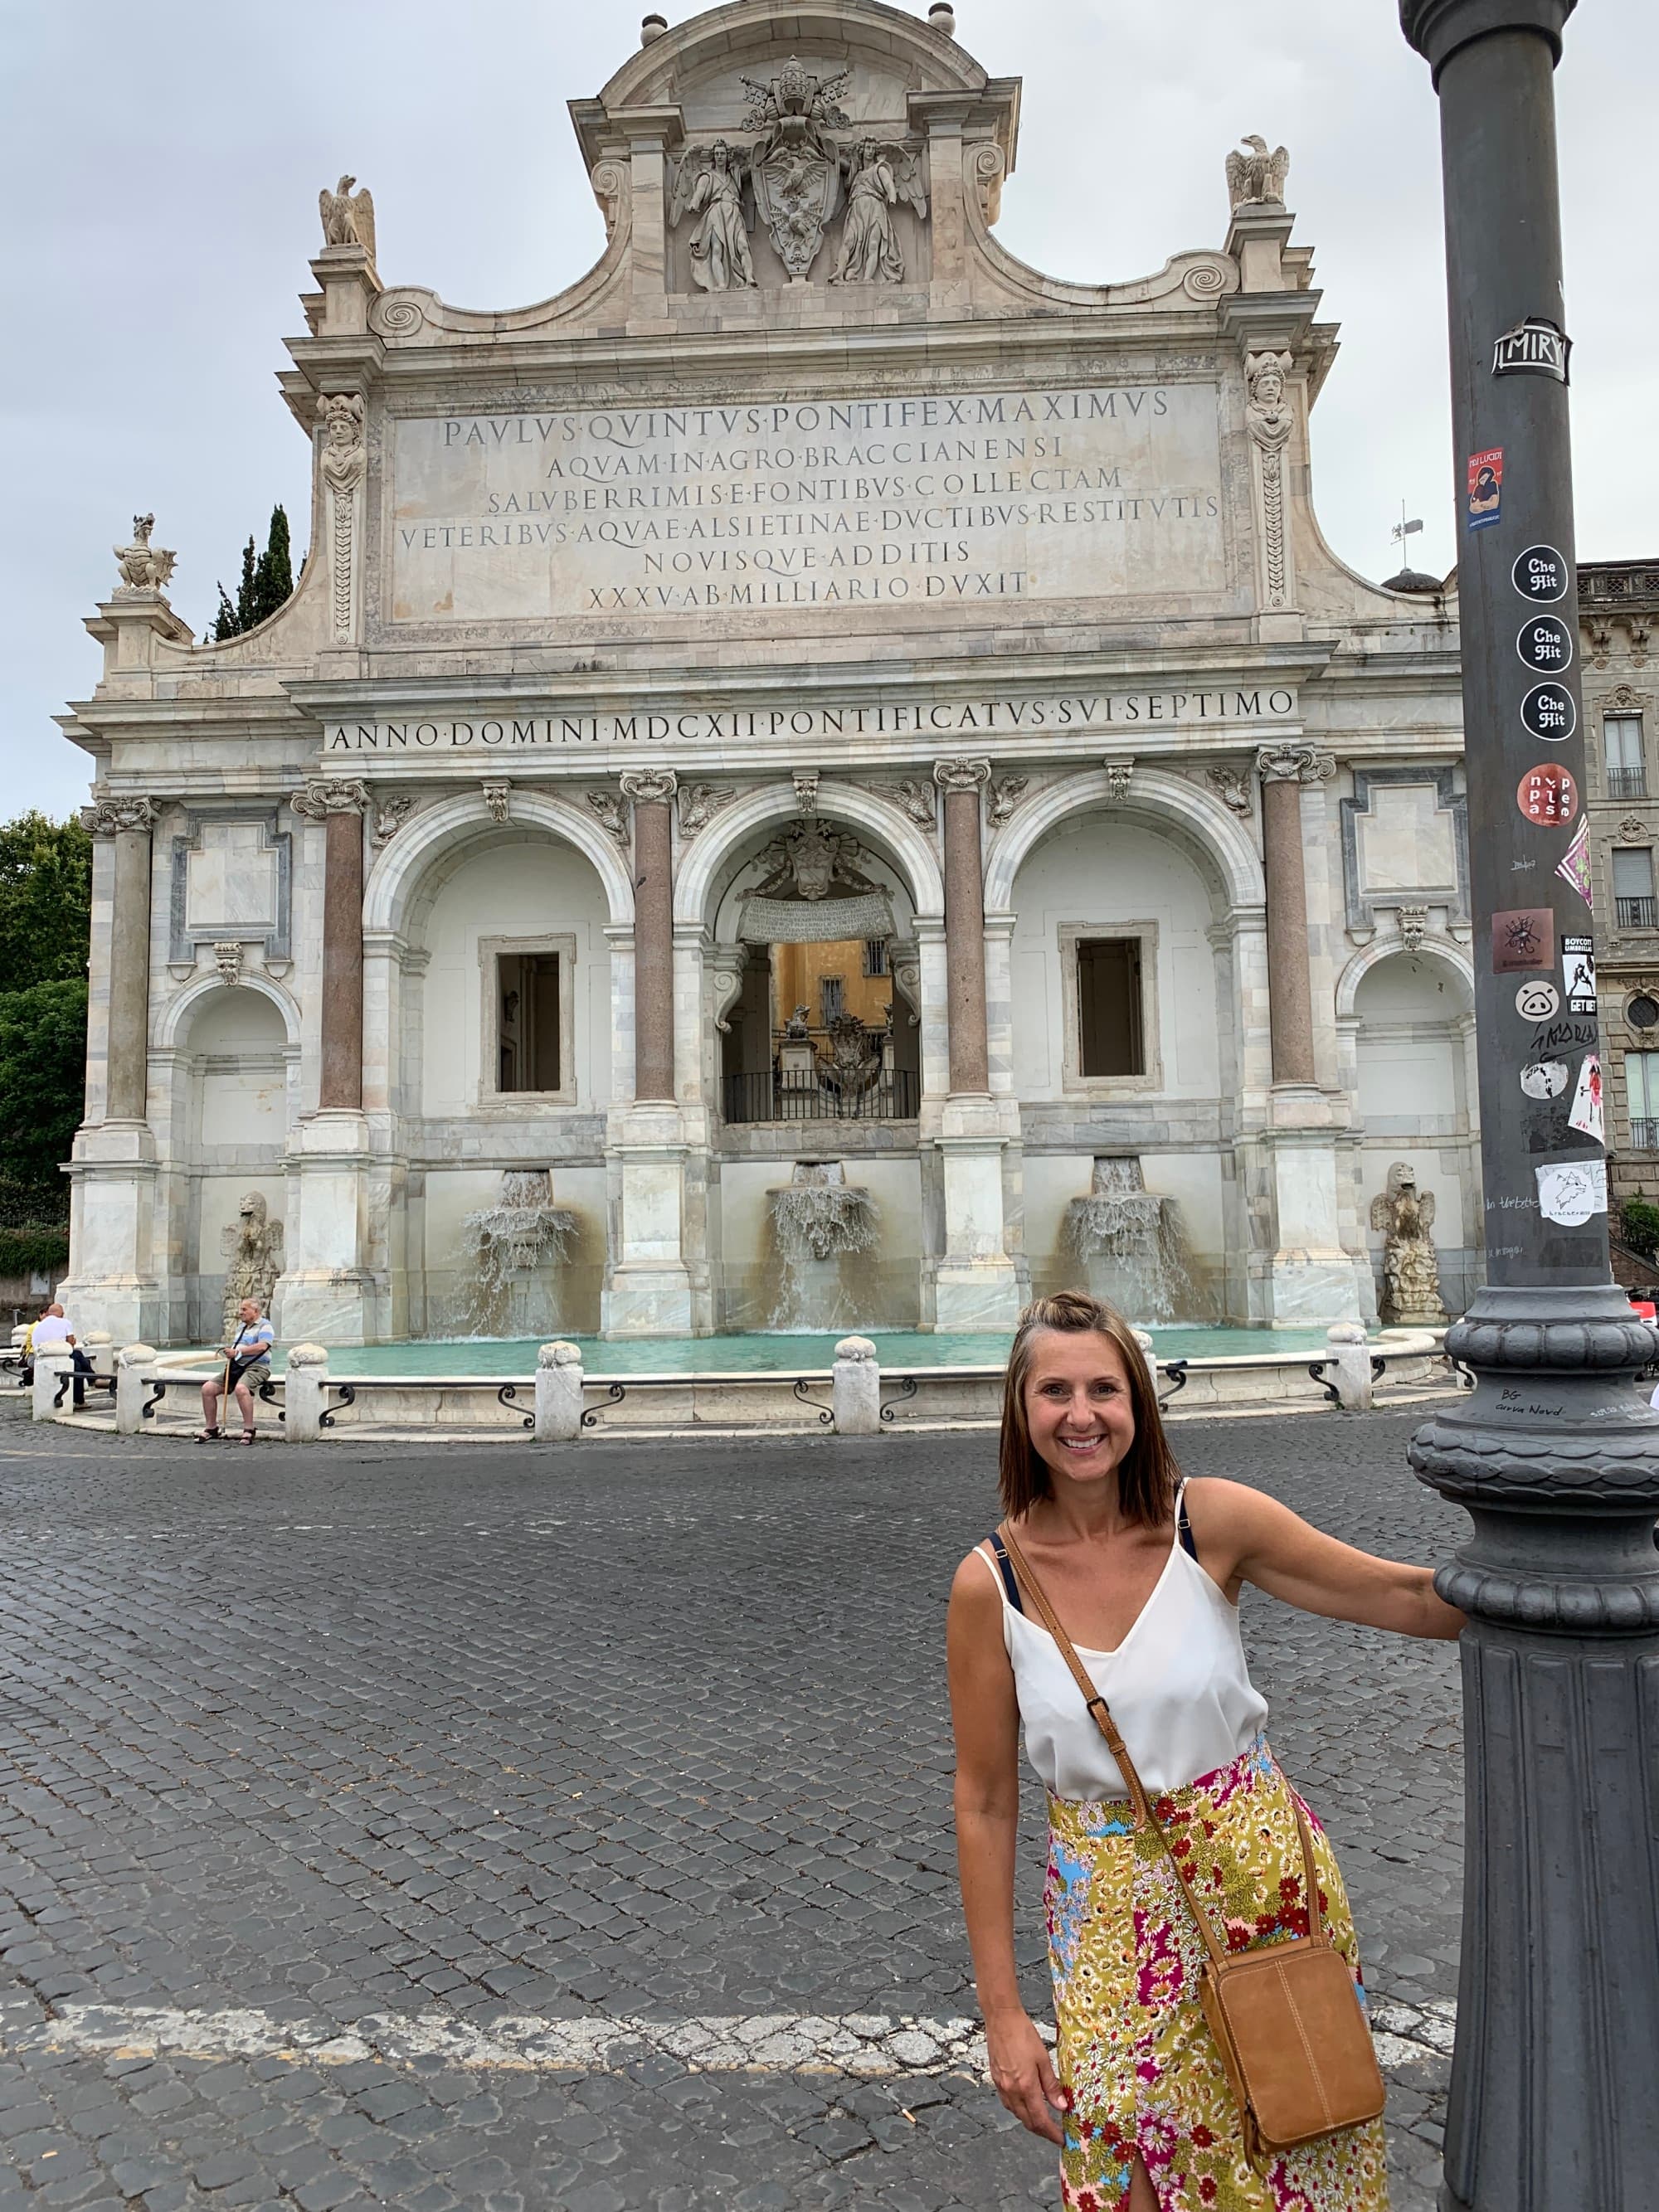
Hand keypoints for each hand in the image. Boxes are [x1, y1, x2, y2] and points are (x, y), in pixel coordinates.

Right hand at [985, 2010, 1067, 2143]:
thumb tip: (1062, 2107)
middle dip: (1042, 2131)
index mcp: (1025, 2087)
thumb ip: (1052, 2085)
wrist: (1001, 2018)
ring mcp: (1001, 2086)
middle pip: (1027, 2121)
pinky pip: (1008, 2103)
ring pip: (1016, 2114)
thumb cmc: (1023, 2034)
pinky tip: (1026, 2104)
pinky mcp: (995, 2079)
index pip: (1040, 2120)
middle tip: (1055, 2134)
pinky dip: (1019, 2109)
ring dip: (1030, 2121)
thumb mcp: (1043, 2058)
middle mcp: (1011, 2091)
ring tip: (1043, 2120)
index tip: (1062, 2140)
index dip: (1051, 2133)